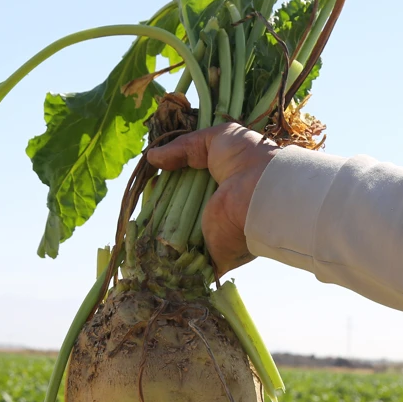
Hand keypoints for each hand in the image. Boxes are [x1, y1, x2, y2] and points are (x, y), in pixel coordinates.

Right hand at [146, 123, 278, 277]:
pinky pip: (185, 262)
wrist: (260, 189)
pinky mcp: (211, 256)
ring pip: (179, 240)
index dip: (169, 186)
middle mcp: (218, 214)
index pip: (188, 192)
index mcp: (221, 189)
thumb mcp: (216, 139)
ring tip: (141, 222)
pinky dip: (168, 259)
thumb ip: (183, 146)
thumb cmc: (246, 158)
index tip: (153, 182)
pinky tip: (148, 245)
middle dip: (161, 211)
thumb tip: (152, 156)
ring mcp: (214, 237)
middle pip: (181, 216)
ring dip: (160, 235)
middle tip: (145, 201)